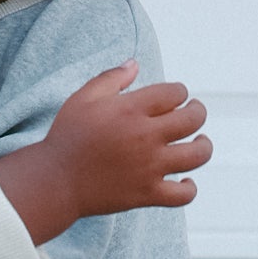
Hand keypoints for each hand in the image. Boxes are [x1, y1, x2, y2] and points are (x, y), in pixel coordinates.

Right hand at [0, 62, 211, 243]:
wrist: (54, 181)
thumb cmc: (67, 136)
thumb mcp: (83, 98)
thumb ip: (111, 78)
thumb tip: (135, 63)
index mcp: (132, 109)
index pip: (176, 92)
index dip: (179, 93)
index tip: (172, 99)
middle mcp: (146, 136)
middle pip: (194, 119)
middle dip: (197, 111)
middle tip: (192, 113)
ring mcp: (150, 167)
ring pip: (197, 154)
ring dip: (203, 145)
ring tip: (198, 142)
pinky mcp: (147, 194)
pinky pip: (183, 194)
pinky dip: (189, 187)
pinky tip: (185, 180)